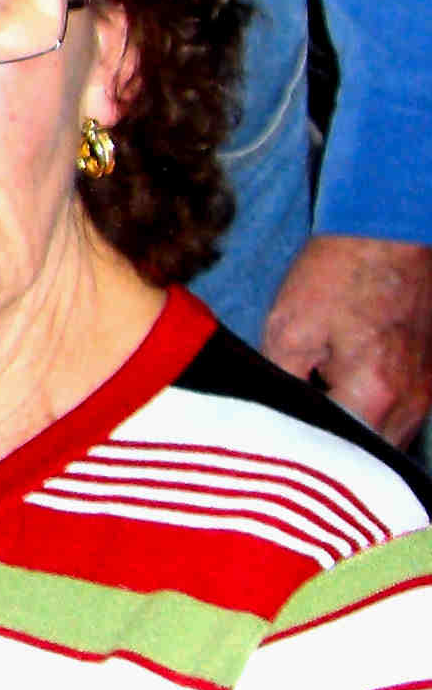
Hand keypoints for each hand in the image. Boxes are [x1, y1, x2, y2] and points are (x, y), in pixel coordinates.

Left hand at [261, 234, 431, 443]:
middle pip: (368, 457)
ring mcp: (428, 393)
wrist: (388, 231)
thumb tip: (273, 418)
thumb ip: (282, 384)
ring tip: (318, 416)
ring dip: (356, 435)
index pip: (336, 455)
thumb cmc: (338, 275)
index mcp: (375, 396)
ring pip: (389, 438)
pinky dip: (374, 415)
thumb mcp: (289, 328)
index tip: (277, 445)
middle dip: (332, 453)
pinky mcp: (430, 378)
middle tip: (295, 438)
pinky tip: (345, 397)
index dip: (303, 452)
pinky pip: (403, 416)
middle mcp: (412, 404)